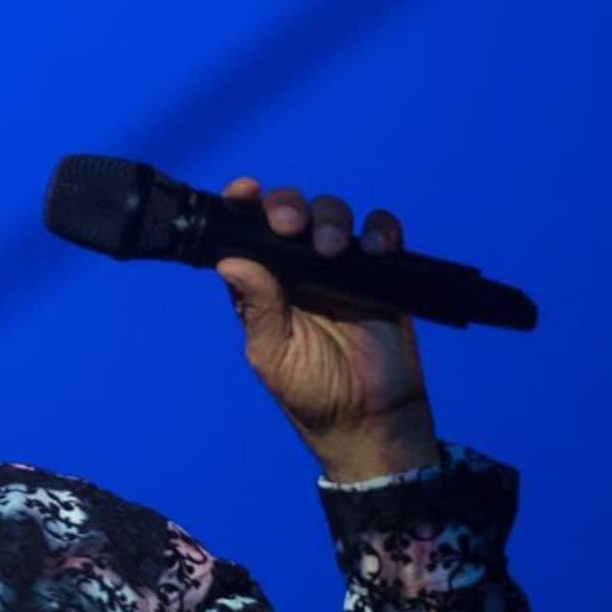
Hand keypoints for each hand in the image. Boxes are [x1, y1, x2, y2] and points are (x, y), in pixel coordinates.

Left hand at [215, 177, 441, 482]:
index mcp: (262, 282)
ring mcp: (341, 267)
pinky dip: (381, 230)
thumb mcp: (273, 353)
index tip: (243, 191)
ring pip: (333, 215)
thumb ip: (257, 307)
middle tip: (289, 224)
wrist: (369, 419)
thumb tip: (229, 262)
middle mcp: (297, 267)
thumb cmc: (311, 391)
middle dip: (287, 206)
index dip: (242, 204)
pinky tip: (376, 248)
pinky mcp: (382, 273)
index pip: (246, 232)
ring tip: (331, 248)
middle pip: (290, 213)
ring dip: (330, 218)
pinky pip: (383, 235)